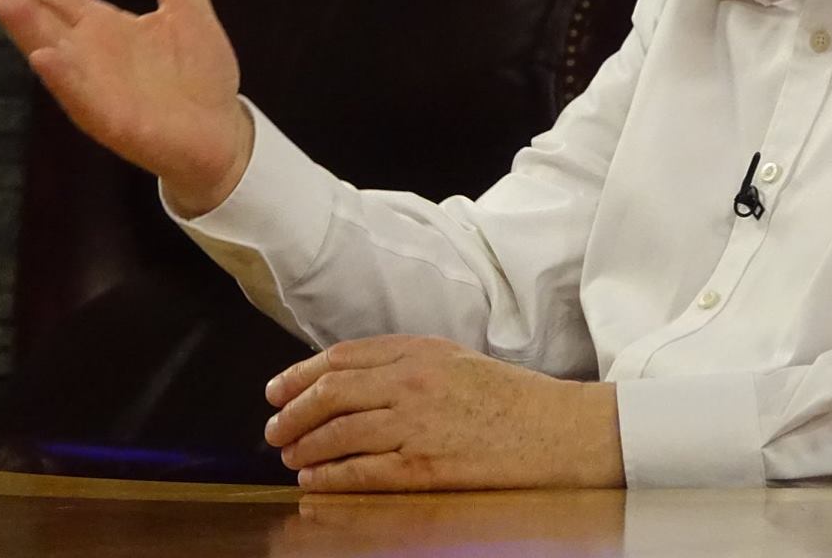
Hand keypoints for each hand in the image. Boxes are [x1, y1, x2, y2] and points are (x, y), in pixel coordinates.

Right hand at [0, 0, 252, 214]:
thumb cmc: (198, 73)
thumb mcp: (185, 2)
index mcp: (100, 27)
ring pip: (52, 54)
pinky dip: (64, 77)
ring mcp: (95, 89)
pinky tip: (44, 57)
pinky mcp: (114, 121)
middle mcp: (87, 55)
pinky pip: (83, 98)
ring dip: (27, 29)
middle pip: (40, 17)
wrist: (222, 133)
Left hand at [263, 335, 624, 491]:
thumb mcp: (454, 360)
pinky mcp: (425, 467)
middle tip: (273, 429)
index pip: (340, 358)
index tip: (277, 391)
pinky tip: (315, 480)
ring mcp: (416, 425)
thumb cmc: (510, 398)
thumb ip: (402, 361)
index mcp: (419, 351)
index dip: (298, 375)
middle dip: (292, 413)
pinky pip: (361, 472)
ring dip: (304, 446)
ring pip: (337, 433)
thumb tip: (345, 378)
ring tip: (291, 457)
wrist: (557, 431)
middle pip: (329, 394)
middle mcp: (412, 382)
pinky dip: (330, 476)